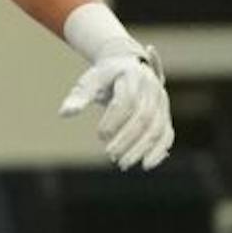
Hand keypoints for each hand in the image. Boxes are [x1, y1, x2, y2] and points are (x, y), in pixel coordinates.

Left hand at [59, 44, 172, 170]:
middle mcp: (152, 89)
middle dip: (128, 138)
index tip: (100, 136)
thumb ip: (79, 97)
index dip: (114, 120)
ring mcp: (161, 102)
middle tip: (110, 155)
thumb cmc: (104, 77)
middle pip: (144, 117)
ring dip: (142, 148)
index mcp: (132, 76)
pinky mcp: (164, 114)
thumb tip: (64, 113)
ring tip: (123, 164)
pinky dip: (159, 150)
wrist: (127, 66)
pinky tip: (146, 165)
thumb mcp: (90, 82)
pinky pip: (167, 133)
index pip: (127, 101)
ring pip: (157, 127)